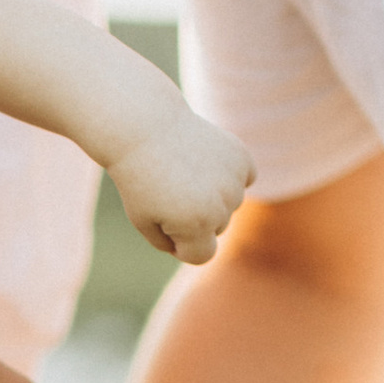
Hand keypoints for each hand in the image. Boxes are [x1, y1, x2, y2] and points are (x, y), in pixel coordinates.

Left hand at [111, 107, 254, 266]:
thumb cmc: (139, 178)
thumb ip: (171, 243)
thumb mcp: (144, 221)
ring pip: (231, 204)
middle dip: (195, 217)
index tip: (163, 222)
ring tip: (185, 172)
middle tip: (170, 189)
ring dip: (212, 195)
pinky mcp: (242, 158)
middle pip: (216, 228)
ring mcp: (234, 181)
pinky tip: (205, 162)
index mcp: (195, 225)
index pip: (202, 255)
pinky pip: (244, 179)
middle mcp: (221, 206)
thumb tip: (202, 245)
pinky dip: (229, 175)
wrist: (144, 127)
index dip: (180, 243)